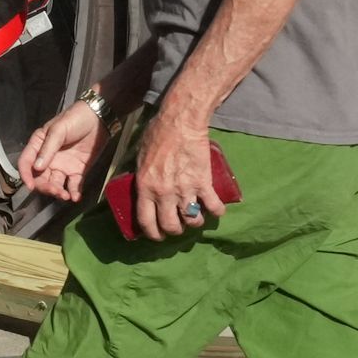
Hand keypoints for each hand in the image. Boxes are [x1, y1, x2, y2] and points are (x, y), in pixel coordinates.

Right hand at [17, 98, 103, 200]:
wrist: (98, 118)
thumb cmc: (75, 118)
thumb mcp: (58, 130)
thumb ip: (48, 148)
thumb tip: (37, 168)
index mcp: (38, 146)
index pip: (26, 163)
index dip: (26, 175)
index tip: (30, 186)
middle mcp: (48, 159)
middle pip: (40, 178)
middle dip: (45, 187)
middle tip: (55, 191)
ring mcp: (63, 166)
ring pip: (55, 184)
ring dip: (58, 192)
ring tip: (66, 196)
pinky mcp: (77, 171)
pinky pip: (73, 186)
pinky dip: (73, 193)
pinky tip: (75, 197)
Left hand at [132, 110, 223, 239]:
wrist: (181, 121)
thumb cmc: (158, 133)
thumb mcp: (140, 156)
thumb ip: (140, 174)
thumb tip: (141, 184)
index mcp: (145, 187)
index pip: (146, 221)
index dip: (152, 233)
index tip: (157, 236)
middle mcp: (164, 193)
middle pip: (170, 226)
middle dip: (175, 230)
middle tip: (177, 227)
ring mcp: (185, 189)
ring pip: (192, 220)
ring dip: (195, 223)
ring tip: (196, 217)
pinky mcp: (204, 182)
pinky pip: (214, 206)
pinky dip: (217, 211)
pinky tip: (216, 210)